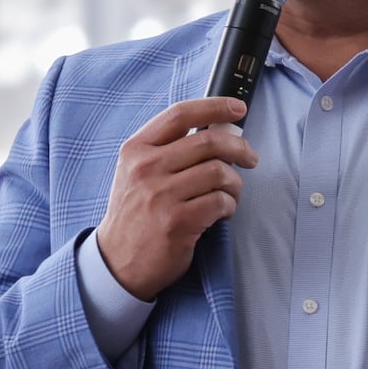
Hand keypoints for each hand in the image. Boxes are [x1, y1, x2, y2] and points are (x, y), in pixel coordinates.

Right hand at [94, 97, 257, 300]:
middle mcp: (146, 168)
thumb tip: (216, 129)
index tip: (238, 108)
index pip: (180, 114)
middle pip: (209, 142)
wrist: (117, 262)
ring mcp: (160, 195)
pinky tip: (221, 213)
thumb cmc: (135, 214)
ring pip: (219, 172)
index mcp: (136, 150)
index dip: (215, 106)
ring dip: (235, 183)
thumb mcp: (136, 173)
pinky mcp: (177, 222)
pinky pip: (220, 202)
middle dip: (239, 148)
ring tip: (230, 193)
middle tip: (250, 158)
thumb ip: (167, 149)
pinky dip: (229, 206)